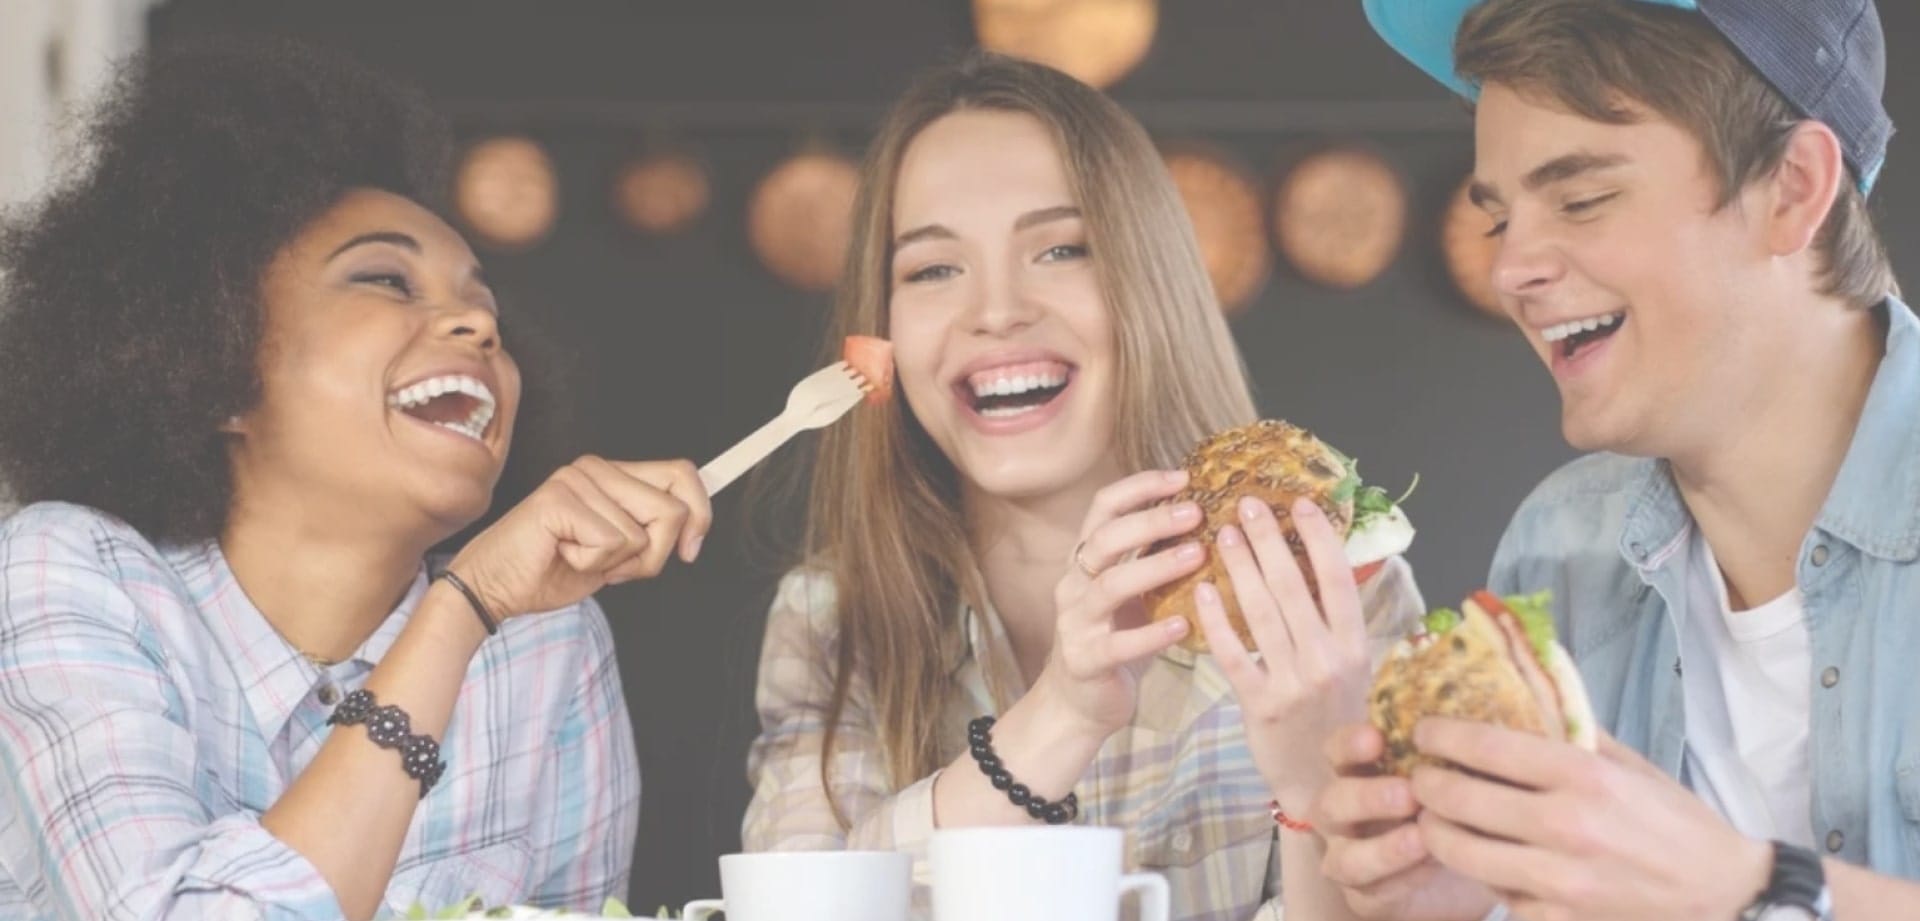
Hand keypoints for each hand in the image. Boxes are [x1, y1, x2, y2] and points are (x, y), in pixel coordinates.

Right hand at [447, 456, 711, 618]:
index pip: (680, 474)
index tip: (693, 547)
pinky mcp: (560, 498)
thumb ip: (650, 534)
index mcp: (613, 475)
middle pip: (672, 509)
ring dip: (618, 563)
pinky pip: (611, 543)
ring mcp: (577, 479)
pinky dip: (592, 565)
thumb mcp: (618, 554)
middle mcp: (596, 468)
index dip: (701, 511)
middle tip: (618, 567)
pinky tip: (563, 555)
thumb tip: (693, 528)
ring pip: (643, 533)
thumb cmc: (551, 570)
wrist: (495, 588)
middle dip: (655, 554)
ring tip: (580, 558)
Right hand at [1038, 469, 1204, 735]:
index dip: (1139, 487)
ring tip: (1199, 556)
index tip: (1182, 477)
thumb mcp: (1132, 591)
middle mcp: (1074, 583)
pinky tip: (1185, 626)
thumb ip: (1152, 556)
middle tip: (1196, 512)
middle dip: (1151, 520)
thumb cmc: (1116, 637)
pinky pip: (1117, 645)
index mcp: (1085, 560)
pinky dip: (1152, 634)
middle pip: (1105, 539)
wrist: (1079, 702)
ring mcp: (1075, 622)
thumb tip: (1205, 515)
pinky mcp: (1085, 661)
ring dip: (1155, 567)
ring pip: (1110, 585)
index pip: (1103, 507)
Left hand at [1194, 496, 1368, 814]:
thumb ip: (1339, 622)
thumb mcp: (1353, 668)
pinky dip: (1216, 620)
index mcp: (1355, 645)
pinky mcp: (1260, 704)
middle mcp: (1328, 659)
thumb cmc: (1336, 718)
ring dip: (1241, 568)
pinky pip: (1234, 654)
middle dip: (1269, 540)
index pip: (1339, 580)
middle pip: (1295, 587)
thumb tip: (1326, 561)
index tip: (1300, 503)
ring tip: (1223, 533)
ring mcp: (1294, 682)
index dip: (1320, 538)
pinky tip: (1200, 590)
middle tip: (1246, 502)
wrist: (1324, 785)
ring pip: (1262, 613)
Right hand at [1315, 724, 1499, 920]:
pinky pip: (1370, 894)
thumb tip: (1488, 704)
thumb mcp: (1459, 768)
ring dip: (1381, 849)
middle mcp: (1344, 815)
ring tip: (1422, 838)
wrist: (1473, 858)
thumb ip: (1457, 743)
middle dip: (1366, 797)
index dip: (1349, 744)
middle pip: (1331, 803)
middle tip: (1409, 793)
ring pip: (1344, 859)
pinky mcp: (1365, 897)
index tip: (1376, 736)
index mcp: (1357, 773)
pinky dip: (1401, 881)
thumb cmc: (1460, 800)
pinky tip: (1434, 866)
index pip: (1335, 752)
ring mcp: (1349, 858)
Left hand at [1411, 720, 1770, 920]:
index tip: (1424, 731)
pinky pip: (1496, 894)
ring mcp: (1559, 881)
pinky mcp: (1557, 919)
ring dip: (1436, 831)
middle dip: (1426, 784)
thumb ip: (1573, 733)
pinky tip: (1486, 861)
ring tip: (1434, 817)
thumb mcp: (1630, 765)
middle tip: (1420, 776)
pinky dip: (1485, 876)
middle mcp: (1567, 827)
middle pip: (1458, 799)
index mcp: (1585, 777)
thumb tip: (1522, 695)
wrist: (1724, 897)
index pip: (1486, 746)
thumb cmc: (1676, 823)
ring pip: (1461, 852)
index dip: (1440, 735)